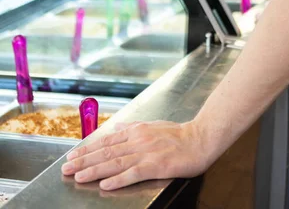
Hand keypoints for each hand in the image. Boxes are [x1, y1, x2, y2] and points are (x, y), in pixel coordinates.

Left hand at [61, 120, 211, 190]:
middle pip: (106, 151)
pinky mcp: (156, 164)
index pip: (106, 141)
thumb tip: (117, 127)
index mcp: (136, 130)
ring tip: (78, 176)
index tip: (72, 156)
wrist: (200, 138)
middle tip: (66, 169)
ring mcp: (146, 152)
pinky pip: (133, 173)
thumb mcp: (152, 125)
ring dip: (94, 170)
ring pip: (115, 162)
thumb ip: (133, 127)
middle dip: (84, 160)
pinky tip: (105, 184)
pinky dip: (118, 179)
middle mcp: (138, 140)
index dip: (87, 149)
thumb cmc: (178, 134)